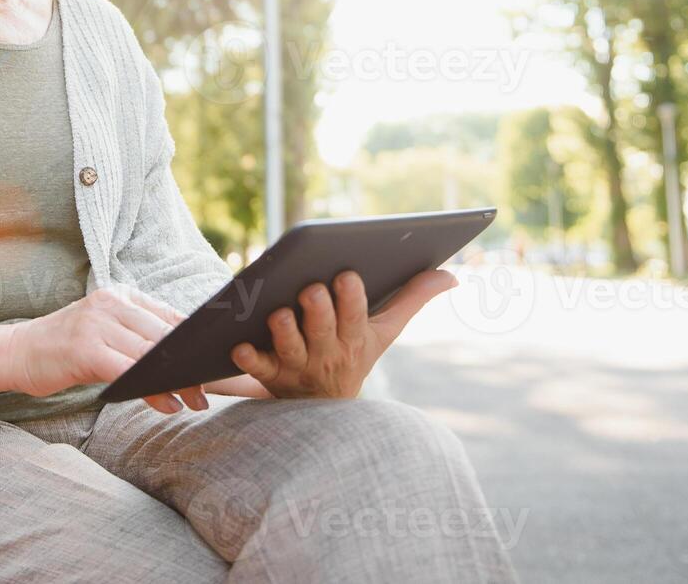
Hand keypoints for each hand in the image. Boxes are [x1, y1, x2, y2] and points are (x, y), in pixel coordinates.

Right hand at [5, 283, 209, 414]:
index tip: (216, 363)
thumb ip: (138, 339)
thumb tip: (184, 362)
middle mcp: (111, 303)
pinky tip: (167, 405)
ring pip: (151, 355)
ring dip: (177, 382)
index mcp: (120, 295)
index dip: (195, 342)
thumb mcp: (104, 334)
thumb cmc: (65, 349)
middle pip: (164, 336)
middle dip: (190, 366)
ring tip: (195, 401)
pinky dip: (153, 391)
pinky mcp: (85, 348)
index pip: (169, 316)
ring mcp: (97, 323)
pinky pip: (130, 371)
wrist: (16, 352)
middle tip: (209, 392)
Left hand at [231, 269, 458, 398]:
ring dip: (284, 331)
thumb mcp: (383, 333)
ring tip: (278, 314)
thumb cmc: (353, 355)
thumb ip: (412, 299)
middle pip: (321, 330)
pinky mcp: (269, 375)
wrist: (324, 411)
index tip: (347, 275)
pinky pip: (256, 369)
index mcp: (354, 339)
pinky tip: (237, 347)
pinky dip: (247, 360)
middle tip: (310, 288)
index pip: (355, 317)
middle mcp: (326, 353)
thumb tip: (451, 275)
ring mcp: (296, 365)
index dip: (351, 298)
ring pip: (290, 347)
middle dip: (317, 309)